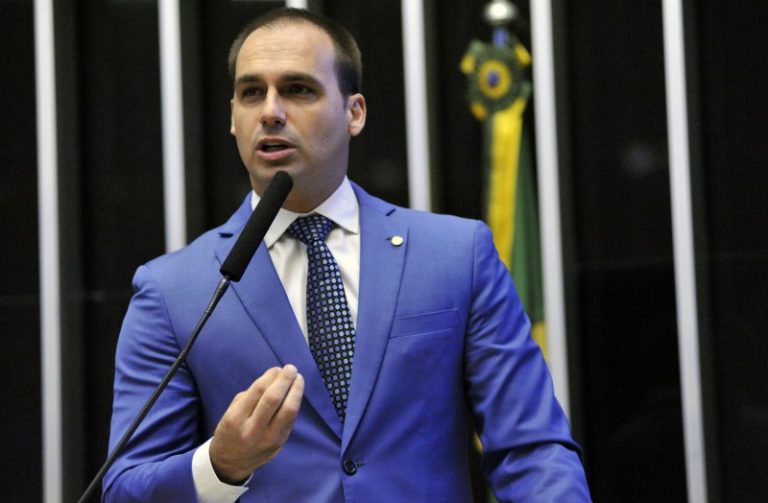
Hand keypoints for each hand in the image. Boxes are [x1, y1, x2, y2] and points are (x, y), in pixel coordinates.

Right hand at [209, 364, 304, 483]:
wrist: (231, 463)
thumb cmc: (231, 430)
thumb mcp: (231, 411)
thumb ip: (251, 395)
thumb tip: (275, 378)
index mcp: (236, 419)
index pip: (258, 391)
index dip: (270, 376)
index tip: (277, 368)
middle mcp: (253, 430)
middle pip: (274, 399)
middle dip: (285, 380)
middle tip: (291, 368)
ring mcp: (268, 438)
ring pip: (288, 410)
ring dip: (296, 391)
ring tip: (298, 378)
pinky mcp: (280, 443)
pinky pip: (291, 419)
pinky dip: (295, 403)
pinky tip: (296, 393)